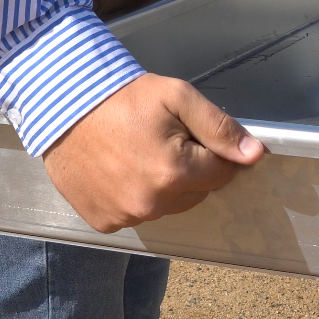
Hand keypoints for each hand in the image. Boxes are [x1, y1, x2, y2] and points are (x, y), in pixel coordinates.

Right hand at [42, 73, 264, 232]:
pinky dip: (132, 196)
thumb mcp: (178, 97)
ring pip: (166, 206)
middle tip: (160, 139)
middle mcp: (151, 204)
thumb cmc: (123, 97)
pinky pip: (134, 214)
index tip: (188, 133)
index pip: (221, 173)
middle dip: (187, 169)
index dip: (210, 151)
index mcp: (175, 173)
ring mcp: (125, 216)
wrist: (63, 104)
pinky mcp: (103, 222)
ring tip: (136, 152)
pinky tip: (117, 169)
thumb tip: (254, 154)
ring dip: (161, 185)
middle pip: (194, 193)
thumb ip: (219, 127)